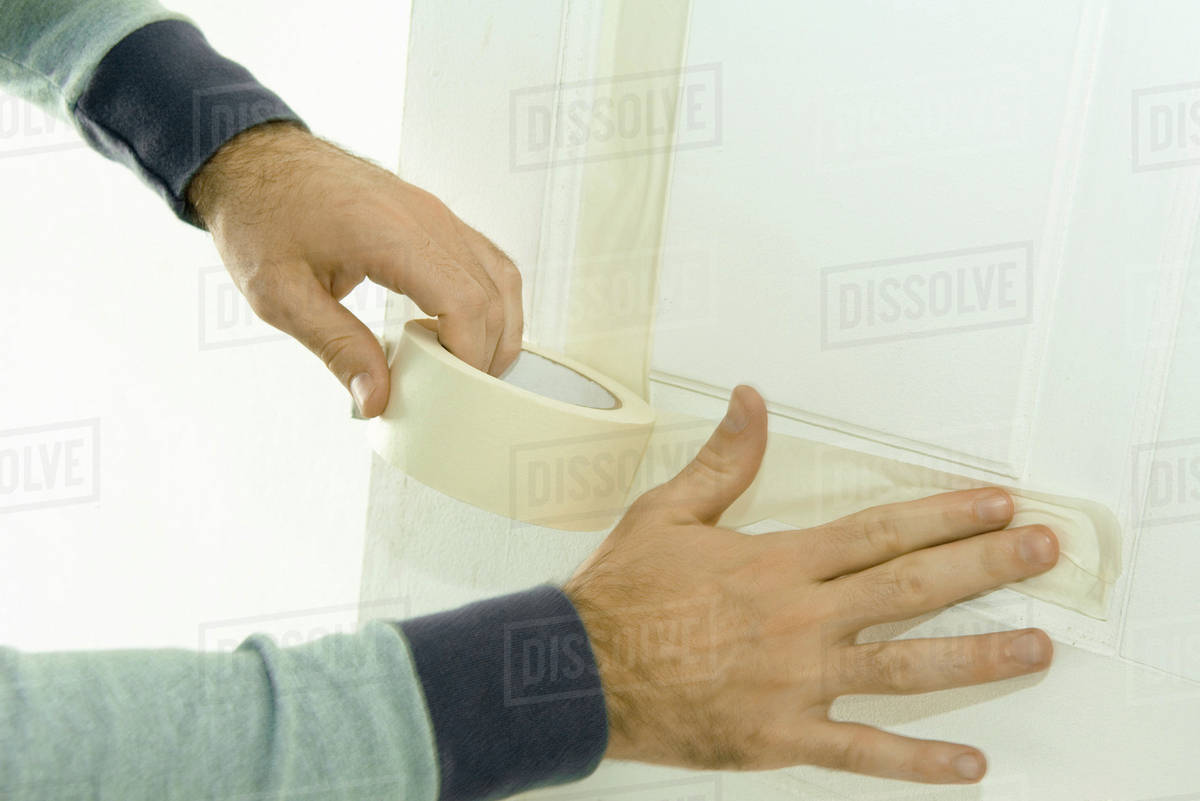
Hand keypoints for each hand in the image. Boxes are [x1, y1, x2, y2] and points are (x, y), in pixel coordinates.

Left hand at [187, 122, 521, 416]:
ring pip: (500, 278)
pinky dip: (491, 301)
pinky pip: (486, 260)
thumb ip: (337, 348)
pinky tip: (467, 331)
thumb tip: (376, 399)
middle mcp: (426, 218)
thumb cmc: (261, 216)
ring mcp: (436, 212)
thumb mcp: (282, 295)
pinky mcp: (435, 215)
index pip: (464, 303)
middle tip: (458, 394)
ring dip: (498, 328)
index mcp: (391, 234)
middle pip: (491, 296)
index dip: (469, 356)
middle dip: (485, 353)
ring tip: (471, 369)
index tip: (453, 392)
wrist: (253, 158)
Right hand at [565, 385, 1057, 783]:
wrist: (578, 673)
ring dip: (978, 656)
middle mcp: (799, 619)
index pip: (880, 531)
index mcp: (777, 563)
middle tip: (1044, 553)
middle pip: (911, 588)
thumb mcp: (667, 513)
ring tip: (1036, 646)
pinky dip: (918, 762)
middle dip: (985, 567)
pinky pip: (862, 751)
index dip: (945, 514)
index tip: (996, 504)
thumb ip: (724, 461)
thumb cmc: (622, 594)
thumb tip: (753, 401)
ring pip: (905, 667)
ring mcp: (797, 681)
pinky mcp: (782, 734)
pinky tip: (969, 764)